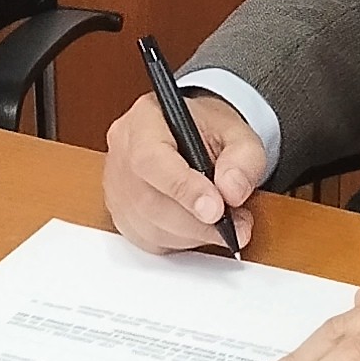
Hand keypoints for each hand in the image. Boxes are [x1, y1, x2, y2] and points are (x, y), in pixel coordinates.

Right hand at [102, 89, 265, 254]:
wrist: (197, 137)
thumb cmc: (210, 131)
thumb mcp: (238, 133)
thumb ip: (243, 158)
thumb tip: (232, 190)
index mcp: (145, 119)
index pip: (151, 158)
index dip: (184, 189)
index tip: (216, 209)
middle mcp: (123, 150)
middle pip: (150, 199)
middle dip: (198, 221)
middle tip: (237, 224)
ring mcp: (116, 185)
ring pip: (149, 226)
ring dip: (194, 234)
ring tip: (226, 224)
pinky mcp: (121, 215)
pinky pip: (149, 241)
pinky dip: (181, 242)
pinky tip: (201, 227)